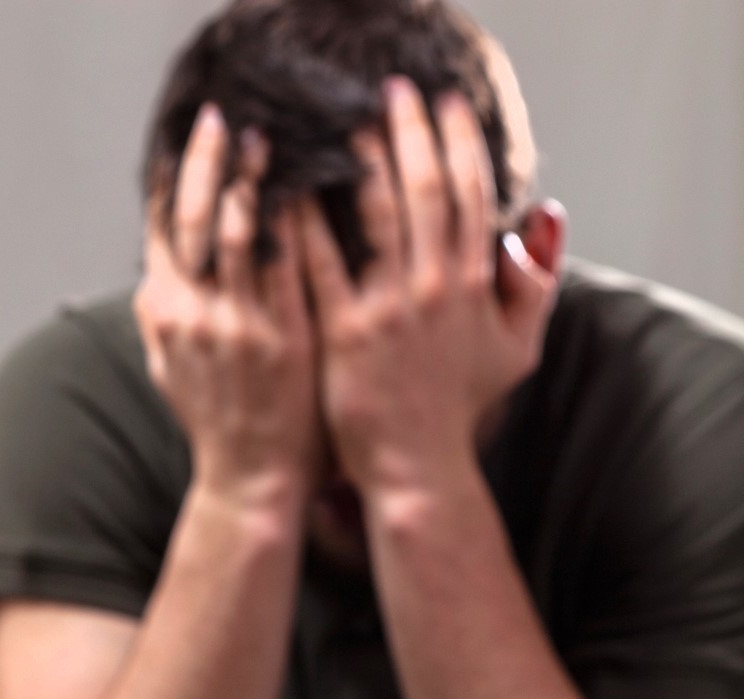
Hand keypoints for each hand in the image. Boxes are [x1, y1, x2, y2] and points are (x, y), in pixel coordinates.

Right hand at [134, 103, 322, 506]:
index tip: (185, 143)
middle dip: (206, 163)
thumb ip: (161, 320)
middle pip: (193, 218)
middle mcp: (191, 313)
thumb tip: (155, 279)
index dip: (170, 181)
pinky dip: (296, 219)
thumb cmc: (219, 424)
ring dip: (253, 178)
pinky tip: (311, 189)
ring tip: (268, 139)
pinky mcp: (282, 335)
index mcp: (163, 314)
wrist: (252, 479)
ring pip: (240, 230)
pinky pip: (289, 261)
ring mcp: (236, 323)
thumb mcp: (168, 370)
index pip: (158, 230)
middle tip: (223, 121)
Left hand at [298, 79, 557, 497]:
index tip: (446, 107)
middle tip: (392, 94)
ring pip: (377, 217)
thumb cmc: (457, 410)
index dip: (461, 145)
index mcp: (473, 286)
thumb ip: (533, 283)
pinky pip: (319, 267)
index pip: (473, 197)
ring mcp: (389, 310)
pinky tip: (285, 195)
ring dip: (360, 165)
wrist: (415, 470)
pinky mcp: (344, 334)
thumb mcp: (514, 348)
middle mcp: (435, 289)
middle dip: (412, 135)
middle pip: (428, 191)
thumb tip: (547, 219)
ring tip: (341, 127)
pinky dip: (303, 228)